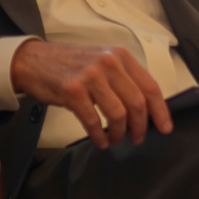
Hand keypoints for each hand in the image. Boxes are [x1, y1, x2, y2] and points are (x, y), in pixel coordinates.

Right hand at [9, 41, 173, 149]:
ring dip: (120, 133)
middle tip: (138, 138)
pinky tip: (101, 141)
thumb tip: (145, 107)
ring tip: (117, 140)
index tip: (165, 127)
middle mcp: (108, 63)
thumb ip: (123, 78)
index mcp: (120, 56)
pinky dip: (100, 136)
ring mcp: (91, 77)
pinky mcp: (73, 92)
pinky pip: (94, 122)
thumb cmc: (69, 64)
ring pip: (118, 114)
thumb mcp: (102, 61)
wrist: (33, 61)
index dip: (161, 111)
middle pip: (137, 103)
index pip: (150, 86)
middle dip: (141, 127)